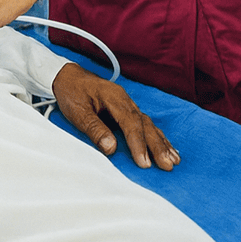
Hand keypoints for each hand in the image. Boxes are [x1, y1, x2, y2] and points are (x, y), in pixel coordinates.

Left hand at [52, 64, 179, 170]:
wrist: (67, 76)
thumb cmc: (71, 92)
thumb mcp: (77, 111)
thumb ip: (94, 129)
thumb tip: (112, 149)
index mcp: (114, 97)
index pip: (131, 123)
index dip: (138, 144)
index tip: (144, 163)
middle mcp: (125, 100)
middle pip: (145, 124)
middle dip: (157, 146)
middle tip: (167, 165)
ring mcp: (127, 104)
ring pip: (148, 124)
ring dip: (161, 142)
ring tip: (173, 160)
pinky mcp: (125, 110)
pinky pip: (145, 123)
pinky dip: (156, 136)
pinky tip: (165, 147)